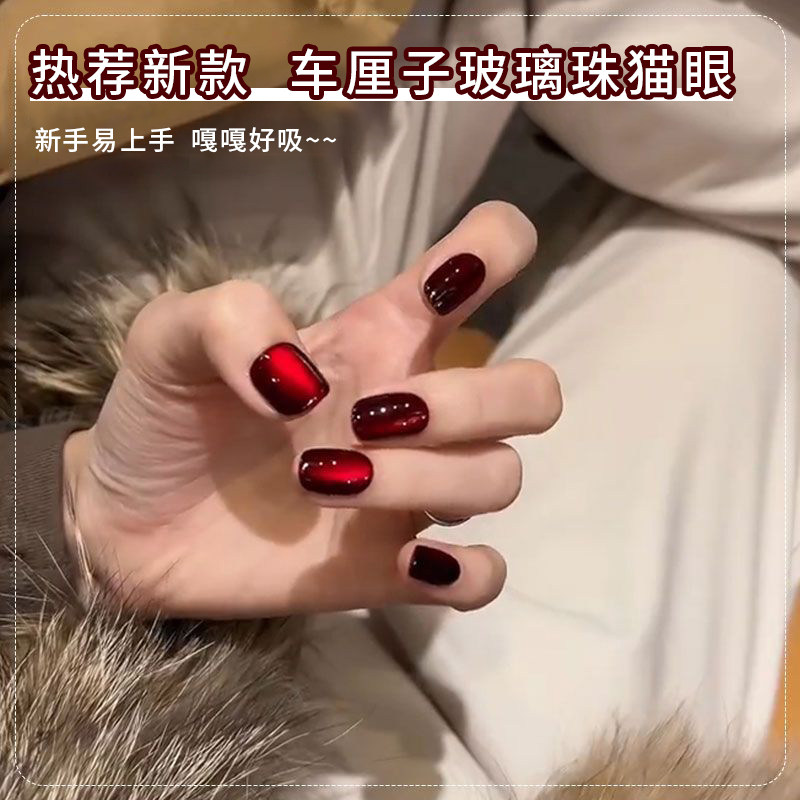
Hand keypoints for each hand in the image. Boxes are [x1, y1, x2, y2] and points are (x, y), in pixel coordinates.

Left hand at [63, 202, 561, 617]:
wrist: (131, 523)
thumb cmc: (164, 416)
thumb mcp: (169, 338)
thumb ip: (230, 320)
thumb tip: (307, 383)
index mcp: (379, 335)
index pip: (486, 261)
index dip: (495, 249)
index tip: (444, 282)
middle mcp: (416, 408)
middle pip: (534, 392)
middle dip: (471, 402)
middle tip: (370, 419)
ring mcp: (412, 491)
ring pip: (502, 479)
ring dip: (424, 481)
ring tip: (319, 482)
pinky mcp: (393, 567)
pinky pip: (483, 575)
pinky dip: (464, 571)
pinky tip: (400, 559)